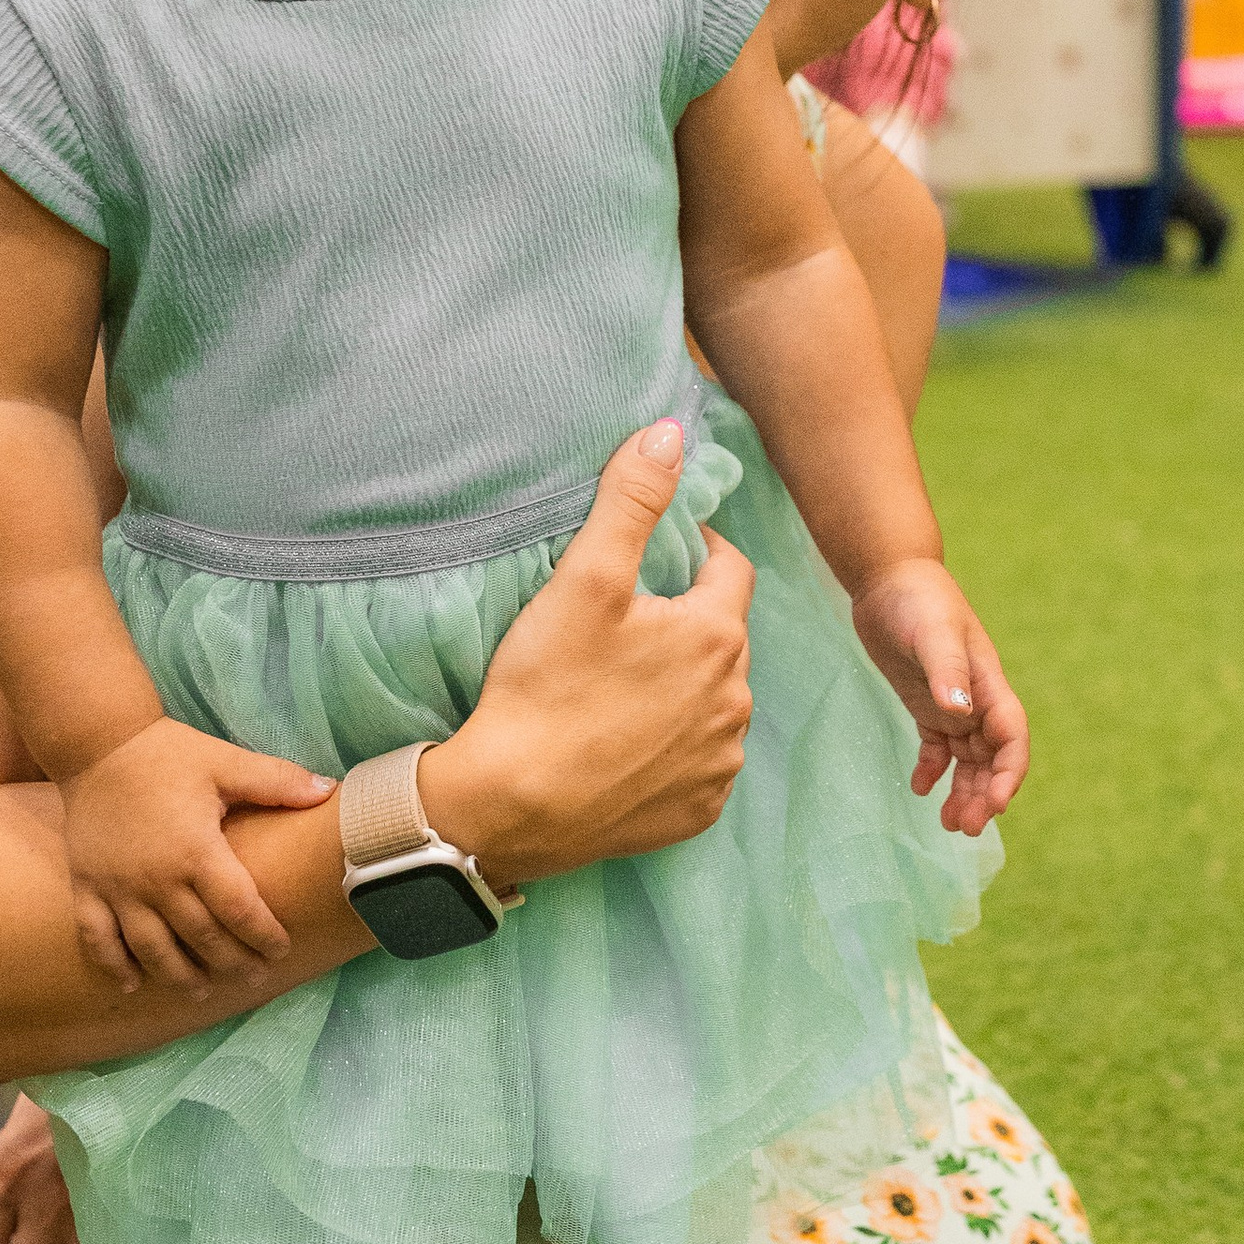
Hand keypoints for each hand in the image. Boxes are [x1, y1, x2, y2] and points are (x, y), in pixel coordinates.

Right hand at [59, 717, 335, 988]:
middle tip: (253, 978)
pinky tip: (134, 984)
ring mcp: (118, 889)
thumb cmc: (166, 753)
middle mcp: (157, 879)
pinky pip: (99, 938)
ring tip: (201, 991)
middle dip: (231, 963)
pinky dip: (115, 965)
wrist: (95, 742)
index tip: (281, 951)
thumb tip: (330, 790)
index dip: (263, 935)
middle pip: (200, 937)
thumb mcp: (225, 762)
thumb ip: (277, 782)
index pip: (239, 909)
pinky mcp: (86, 887)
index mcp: (196, 850)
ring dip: (179, 975)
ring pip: (152, 948)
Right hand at [424, 418, 755, 884]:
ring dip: (686, 685)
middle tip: (627, 621)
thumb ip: (632, 501)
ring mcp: (720, 763)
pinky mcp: (698, 810)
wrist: (507, 806)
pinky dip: (675, 746)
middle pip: (724, 638)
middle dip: (688, 620)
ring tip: (625, 683)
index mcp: (717, 637)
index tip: (659, 554)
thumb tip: (670, 433)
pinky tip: (628, 740)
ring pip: (716, 701)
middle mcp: (736, 701)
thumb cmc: (544, 686)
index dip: (697, 551)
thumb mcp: (584, 579)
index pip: (730, 568)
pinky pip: (700, 762)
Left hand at [851, 556, 1028, 836]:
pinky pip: (938, 747)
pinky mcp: (926, 703)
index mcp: (988, 683)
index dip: (1008, 773)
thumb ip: (947, 673)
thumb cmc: (917, 600)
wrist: (887, 578)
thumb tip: (959, 714)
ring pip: (968, 759)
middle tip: (963, 829)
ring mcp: (952, 702)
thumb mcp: (932, 633)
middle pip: (992, 758)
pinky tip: (919, 788)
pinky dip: (933, 770)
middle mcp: (976, 698)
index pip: (1011, 737)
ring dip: (964, 791)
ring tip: (948, 824)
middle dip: (984, 795)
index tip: (994, 804)